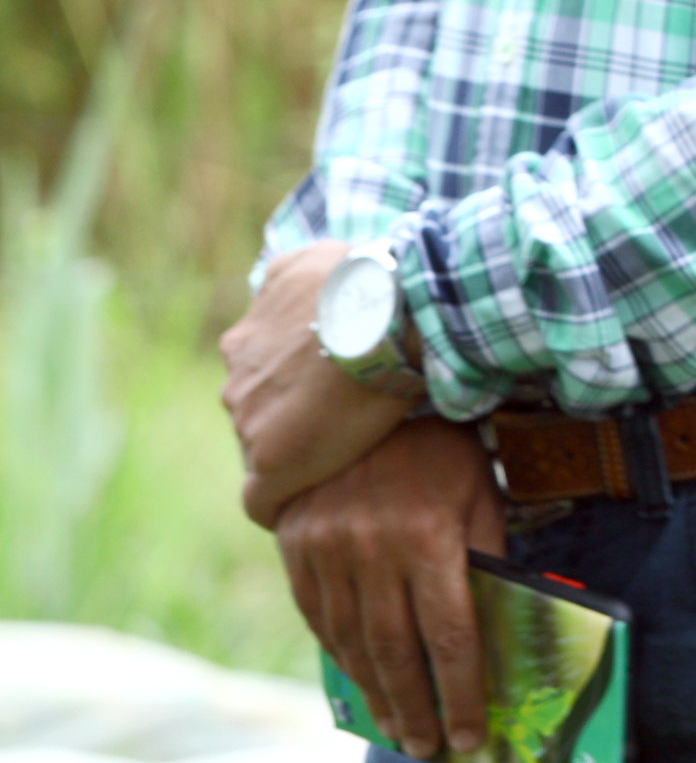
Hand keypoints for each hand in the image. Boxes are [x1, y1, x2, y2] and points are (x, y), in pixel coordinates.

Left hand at [222, 243, 420, 526]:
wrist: (393, 313)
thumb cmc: (365, 282)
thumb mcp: (317, 257)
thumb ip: (293, 271)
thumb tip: (298, 276)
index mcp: (243, 342)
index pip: (261, 373)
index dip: (298, 381)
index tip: (332, 384)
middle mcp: (235, 383)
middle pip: (258, 411)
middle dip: (291, 413)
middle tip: (342, 413)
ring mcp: (249, 425)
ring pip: (264, 449)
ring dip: (295, 448)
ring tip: (341, 450)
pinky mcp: (271, 467)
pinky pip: (262, 501)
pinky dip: (281, 502)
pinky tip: (303, 505)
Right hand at [275, 418, 505, 762]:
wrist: (360, 391)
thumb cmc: (441, 446)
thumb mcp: (480, 493)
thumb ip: (486, 556)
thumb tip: (498, 625)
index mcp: (427, 537)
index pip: (450, 635)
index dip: (461, 690)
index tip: (470, 732)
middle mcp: (371, 549)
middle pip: (396, 651)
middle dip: (416, 707)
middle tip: (429, 747)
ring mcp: (325, 550)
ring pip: (352, 643)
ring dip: (375, 693)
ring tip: (397, 729)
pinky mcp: (295, 548)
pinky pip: (317, 618)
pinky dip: (339, 655)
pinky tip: (358, 680)